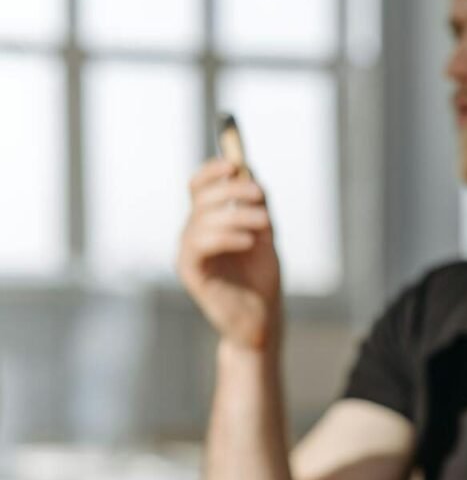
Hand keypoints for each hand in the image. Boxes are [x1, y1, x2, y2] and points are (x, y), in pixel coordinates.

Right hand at [177, 158, 281, 350]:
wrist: (261, 315)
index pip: (199, 186)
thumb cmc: (261, 275)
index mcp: (207, 220)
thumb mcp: (264, 232)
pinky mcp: (189, 272)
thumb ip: (256, 204)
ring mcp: (188, 252)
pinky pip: (200, 245)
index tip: (235, 164)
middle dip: (232, 190)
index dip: (212, 171)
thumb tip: (249, 170)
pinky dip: (226, 237)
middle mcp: (192, 232)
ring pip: (202, 220)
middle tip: (260, 195)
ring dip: (237, 215)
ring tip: (265, 224)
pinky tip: (249, 242)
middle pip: (201, 198)